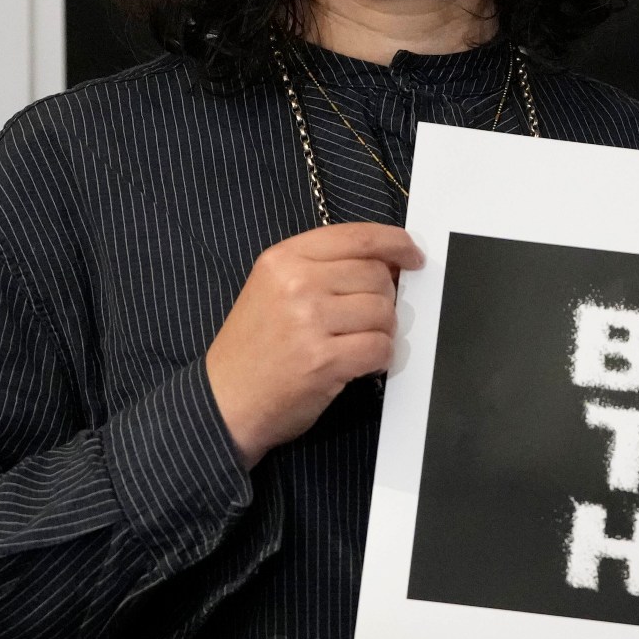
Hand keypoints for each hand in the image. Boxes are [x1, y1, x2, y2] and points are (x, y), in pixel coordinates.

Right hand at [204, 222, 423, 469]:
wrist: (225, 401)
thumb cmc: (255, 347)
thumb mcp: (275, 288)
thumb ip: (325, 268)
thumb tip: (390, 263)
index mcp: (284, 258)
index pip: (358, 236)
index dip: (395, 243)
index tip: (412, 256)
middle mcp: (297, 283)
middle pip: (376, 275)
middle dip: (384, 298)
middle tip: (365, 320)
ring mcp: (310, 321)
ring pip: (384, 311)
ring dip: (382, 331)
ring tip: (356, 344)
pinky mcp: (324, 360)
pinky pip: (380, 348)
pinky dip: (380, 358)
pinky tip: (361, 364)